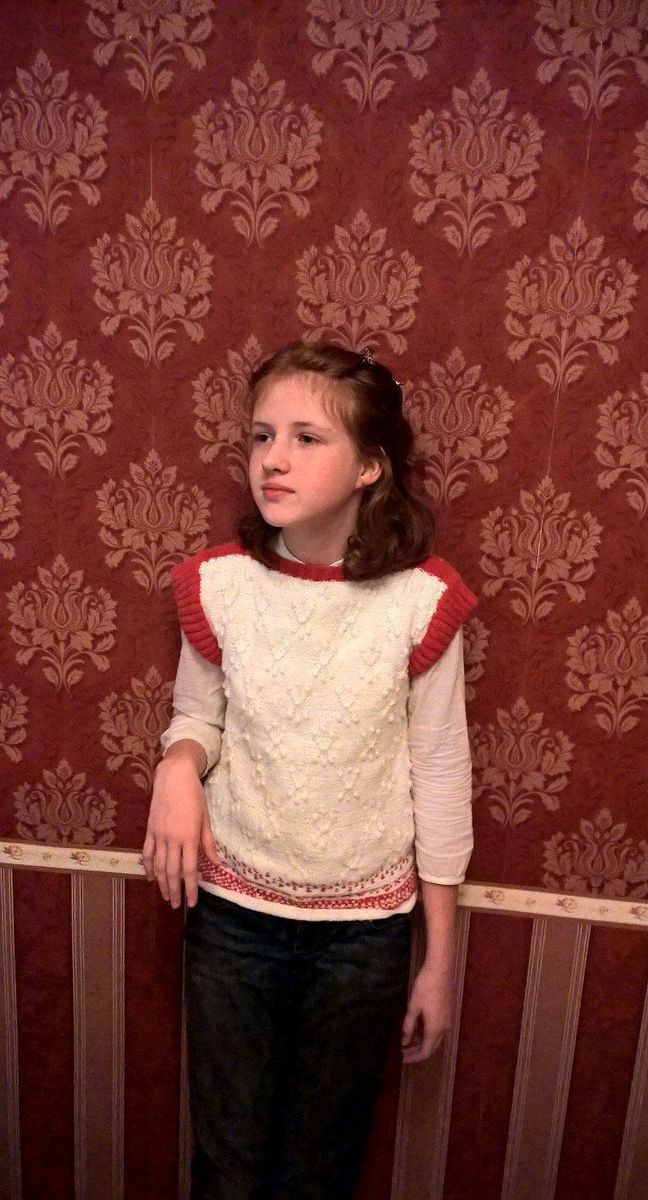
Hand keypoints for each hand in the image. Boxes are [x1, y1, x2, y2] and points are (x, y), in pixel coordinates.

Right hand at [142, 751, 218, 908]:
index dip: (190, 888)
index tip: (192, 903)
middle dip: (174, 891)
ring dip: (161, 883)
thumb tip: (217, 863)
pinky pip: (148, 853)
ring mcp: (159, 835)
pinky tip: (151, 877)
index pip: (190, 870)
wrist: (173, 776)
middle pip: (172, 872)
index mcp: (189, 837)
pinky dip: (148, 867)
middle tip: (175, 905)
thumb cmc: (194, 795)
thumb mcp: (205, 818)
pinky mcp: (150, 830)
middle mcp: (172, 839)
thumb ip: (208, 843)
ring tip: (165, 896)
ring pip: (159, 866)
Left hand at [401, 965, 452, 1063]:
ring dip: (422, 1042)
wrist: (440, 970)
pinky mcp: (447, 1012)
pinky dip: (427, 1034)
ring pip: (435, 1038)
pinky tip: (417, 1029)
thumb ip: (409, 1026)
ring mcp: (447, 1020)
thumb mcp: (413, 1007)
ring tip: (407, 1041)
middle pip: (431, 1047)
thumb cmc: (425, 988)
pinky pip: (437, 1030)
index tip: (401, 1059)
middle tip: (403, 1052)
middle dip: (417, 1052)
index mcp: (435, 1029)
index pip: (426, 1052)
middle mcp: (444, 1028)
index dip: (413, 1058)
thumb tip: (404, 1042)